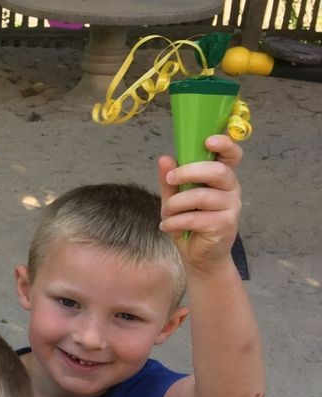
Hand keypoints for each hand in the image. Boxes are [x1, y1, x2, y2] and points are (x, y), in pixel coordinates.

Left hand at [158, 134, 242, 272]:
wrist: (199, 255)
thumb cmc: (189, 222)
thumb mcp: (175, 198)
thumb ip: (170, 180)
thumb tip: (164, 158)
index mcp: (220, 177)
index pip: (231, 155)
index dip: (225, 144)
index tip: (208, 140)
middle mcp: (231, 188)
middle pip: (217, 171)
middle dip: (189, 172)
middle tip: (170, 179)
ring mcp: (231, 207)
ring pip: (202, 196)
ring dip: (175, 204)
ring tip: (166, 213)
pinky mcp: (225, 225)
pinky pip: (195, 218)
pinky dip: (175, 222)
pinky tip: (168, 226)